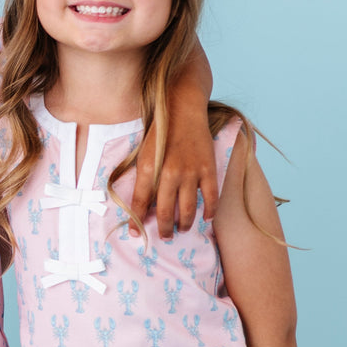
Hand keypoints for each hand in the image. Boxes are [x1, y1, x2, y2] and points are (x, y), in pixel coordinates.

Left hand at [131, 110, 216, 238]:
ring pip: (188, 209)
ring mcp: (191, 172)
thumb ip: (142, 179)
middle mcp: (169, 174)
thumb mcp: (143, 156)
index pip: (140, 203)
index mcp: (148, 169)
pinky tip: (205, 218)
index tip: (135, 234)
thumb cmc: (159, 134)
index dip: (137, 222)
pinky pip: (211, 197)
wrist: (182, 109)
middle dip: (164, 229)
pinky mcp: (208, 169)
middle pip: (166, 212)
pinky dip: (209, 211)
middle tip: (164, 237)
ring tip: (182, 229)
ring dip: (184, 224)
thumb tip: (141, 204)